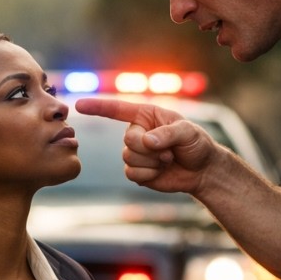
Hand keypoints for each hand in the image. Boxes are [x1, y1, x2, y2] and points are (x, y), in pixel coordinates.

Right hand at [75, 97, 221, 195]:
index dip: (98, 107)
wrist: (202, 171)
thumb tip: (146, 142)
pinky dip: (148, 174)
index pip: (118, 109)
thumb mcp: (189, 132)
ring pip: (129, 158)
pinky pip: (131, 173)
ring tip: (168, 160)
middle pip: (128, 140)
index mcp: (146, 115)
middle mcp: (137, 132)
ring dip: (152, 162)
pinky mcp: (137, 171)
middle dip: (150, 148)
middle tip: (169, 151)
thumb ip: (168, 134)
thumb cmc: (197, 144)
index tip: (79, 104)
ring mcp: (135, 152)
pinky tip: (160, 171)